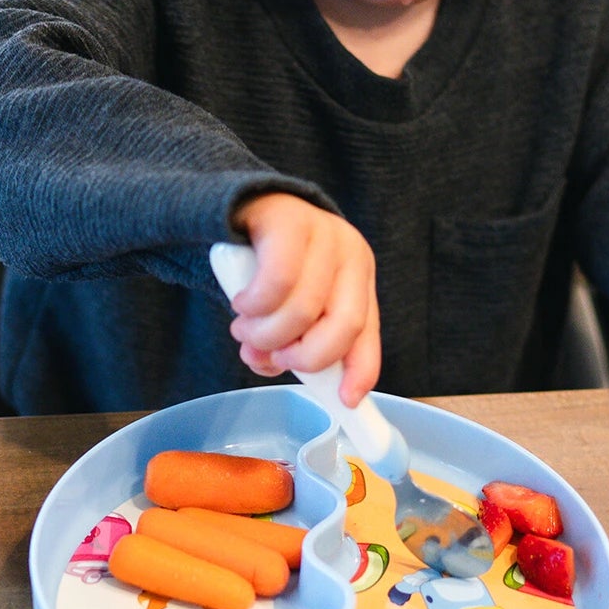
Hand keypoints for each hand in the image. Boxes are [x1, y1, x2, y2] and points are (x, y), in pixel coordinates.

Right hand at [226, 193, 380, 407]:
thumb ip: (286, 341)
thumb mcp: (287, 308)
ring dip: (266, 333)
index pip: (368, 333)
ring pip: (304, 310)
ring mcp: (323, 233)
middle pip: (343, 325)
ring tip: (244, 328)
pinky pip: (276, 283)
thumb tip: (269, 364)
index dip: (360, 371)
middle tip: (273, 355)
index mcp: (357, 280)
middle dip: (303, 355)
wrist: (240, 206)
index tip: (347, 401)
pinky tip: (241, 302)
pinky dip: (254, 305)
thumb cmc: (267, 263)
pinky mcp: (289, 221)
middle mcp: (350, 255)